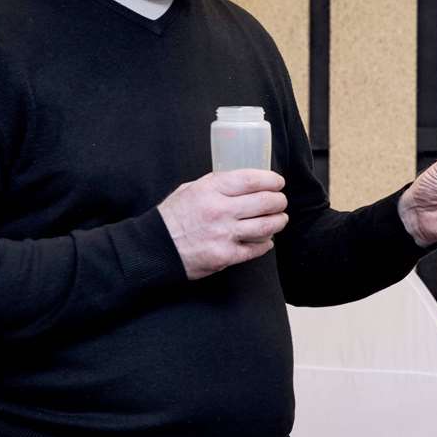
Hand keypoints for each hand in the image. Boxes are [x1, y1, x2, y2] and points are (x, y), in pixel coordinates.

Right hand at [157, 170, 287, 279]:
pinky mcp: (226, 256)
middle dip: (279, 201)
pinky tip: (266, 240)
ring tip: (280, 219)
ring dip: (279, 222)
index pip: (252, 180)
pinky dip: (266, 244)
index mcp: (211, 189)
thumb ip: (217, 185)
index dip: (271, 180)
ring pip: (267, 226)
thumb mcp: (190, 190)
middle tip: (281, 202)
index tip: (278, 183)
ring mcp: (224, 234)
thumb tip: (245, 182)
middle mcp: (220, 210)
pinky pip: (256, 249)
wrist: (155, 247)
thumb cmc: (173, 217)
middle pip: (265, 202)